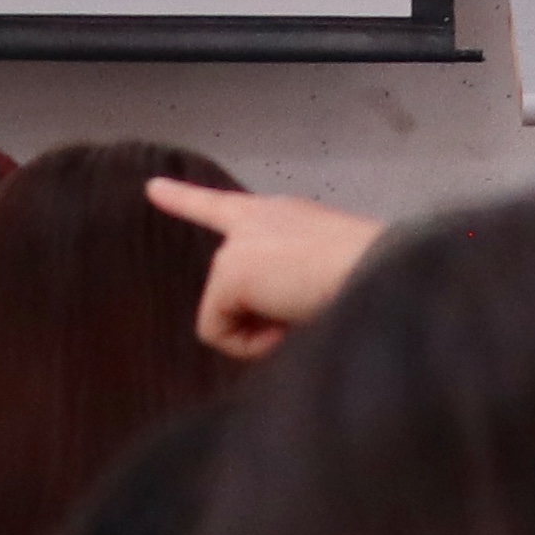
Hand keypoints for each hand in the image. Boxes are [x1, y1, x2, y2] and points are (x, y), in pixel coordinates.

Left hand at [149, 176, 382, 357]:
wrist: (383, 275)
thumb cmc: (370, 283)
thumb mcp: (323, 278)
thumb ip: (289, 287)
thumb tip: (275, 326)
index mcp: (285, 215)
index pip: (225, 207)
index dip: (186, 199)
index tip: (151, 188)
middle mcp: (258, 218)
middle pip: (224, 278)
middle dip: (253, 320)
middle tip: (303, 321)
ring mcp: (240, 242)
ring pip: (228, 314)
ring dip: (263, 331)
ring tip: (306, 320)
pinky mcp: (229, 271)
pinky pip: (218, 333)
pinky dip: (249, 345)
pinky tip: (285, 328)